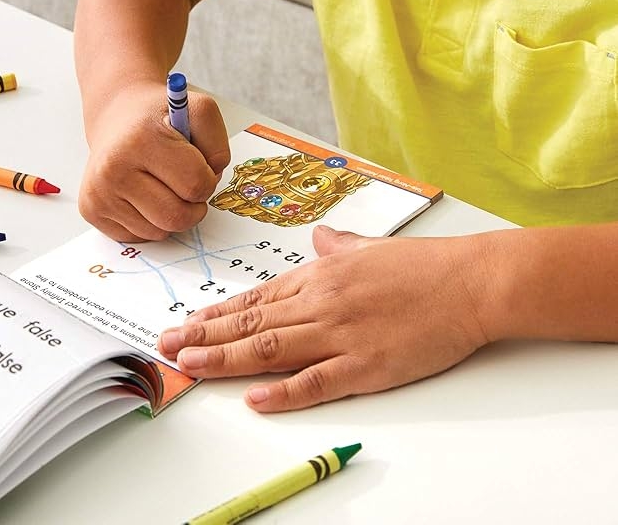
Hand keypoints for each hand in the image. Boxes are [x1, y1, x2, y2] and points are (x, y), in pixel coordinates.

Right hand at [78, 81, 229, 241]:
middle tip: (186, 183)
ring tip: (162, 185)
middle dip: (192, 205)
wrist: (118, 118)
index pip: (195, 185)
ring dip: (171, 215)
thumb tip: (209, 182)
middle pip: (177, 217)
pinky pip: (139, 236)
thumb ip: (217, 144)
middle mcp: (113, 168)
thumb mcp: (199, 111)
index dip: (207, 178)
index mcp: (141, 140)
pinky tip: (143, 195)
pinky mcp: (91, 210)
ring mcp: (98, 192)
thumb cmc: (159, 118)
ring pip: (159, 232)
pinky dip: (150, 222)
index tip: (198, 165)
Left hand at [158, 226, 493, 409]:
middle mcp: (322, 302)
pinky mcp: (367, 366)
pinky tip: (255, 397)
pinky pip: (316, 381)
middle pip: (252, 322)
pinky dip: (283, 391)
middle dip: (205, 335)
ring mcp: (342, 334)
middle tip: (167, 345)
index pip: (257, 298)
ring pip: (271, 348)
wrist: (471, 283)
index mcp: (320, 275)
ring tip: (189, 364)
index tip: (187, 323)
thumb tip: (320, 240)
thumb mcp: (371, 246)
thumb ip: (339, 246)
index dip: (217, 314)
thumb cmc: (424, 266)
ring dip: (226, 358)